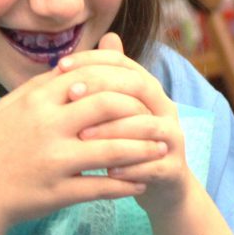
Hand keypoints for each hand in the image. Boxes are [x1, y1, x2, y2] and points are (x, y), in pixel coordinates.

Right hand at [0, 56, 165, 230]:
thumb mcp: (11, 106)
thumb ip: (42, 85)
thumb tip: (72, 63)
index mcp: (37, 100)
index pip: (91, 78)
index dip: (122, 82)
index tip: (142, 90)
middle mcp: (47, 126)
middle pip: (108, 107)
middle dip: (142, 113)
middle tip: (161, 119)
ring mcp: (54, 160)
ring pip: (112, 150)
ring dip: (143, 150)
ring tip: (161, 150)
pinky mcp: (58, 192)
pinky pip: (103, 187)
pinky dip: (127, 185)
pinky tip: (141, 183)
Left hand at [56, 32, 192, 215]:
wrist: (158, 185)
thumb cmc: (124, 142)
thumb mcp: (108, 111)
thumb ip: (96, 83)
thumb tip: (73, 49)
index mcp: (147, 89)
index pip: (122, 62)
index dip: (92, 60)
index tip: (59, 66)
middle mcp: (165, 107)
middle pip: (138, 87)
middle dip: (102, 89)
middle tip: (70, 95)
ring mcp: (172, 137)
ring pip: (146, 126)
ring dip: (113, 129)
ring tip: (81, 136)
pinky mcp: (174, 168)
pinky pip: (154, 165)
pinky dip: (130, 167)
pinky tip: (105, 171)